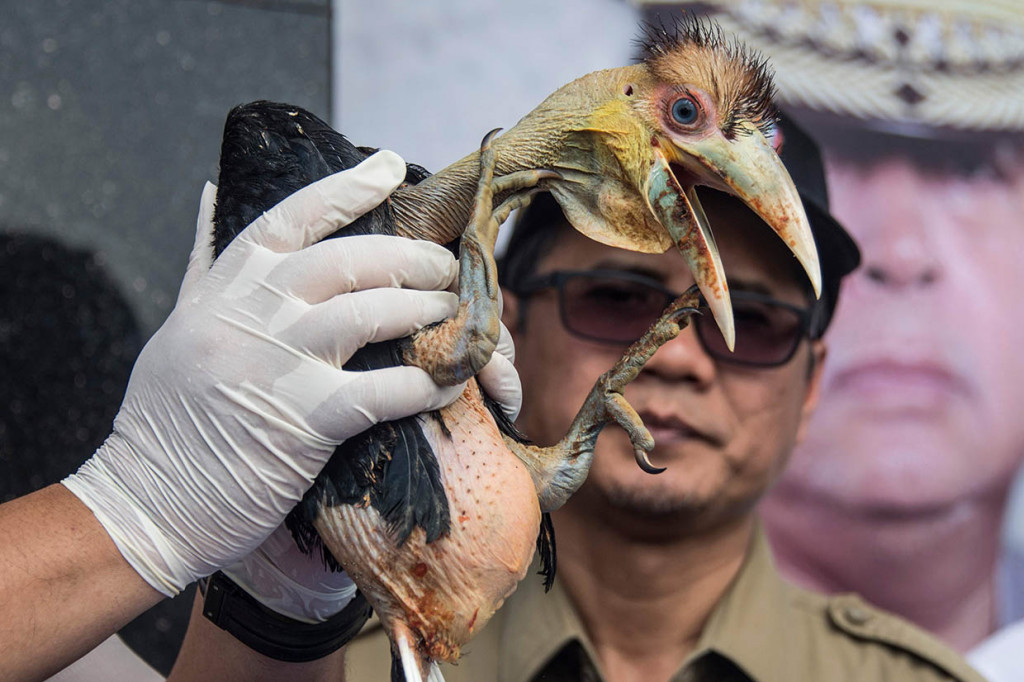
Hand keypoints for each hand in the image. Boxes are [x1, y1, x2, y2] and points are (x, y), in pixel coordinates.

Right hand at [63, 151, 467, 596]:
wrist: (144, 503)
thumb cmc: (166, 418)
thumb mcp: (180, 323)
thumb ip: (207, 260)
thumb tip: (214, 192)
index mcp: (227, 285)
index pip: (295, 215)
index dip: (347, 186)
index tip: (388, 166)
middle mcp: (253, 312)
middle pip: (352, 258)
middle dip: (412, 257)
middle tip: (445, 265)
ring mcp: (278, 362)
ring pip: (373, 311)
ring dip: (426, 310)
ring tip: (455, 313)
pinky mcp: (304, 421)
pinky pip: (384, 389)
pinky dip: (424, 384)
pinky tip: (446, 383)